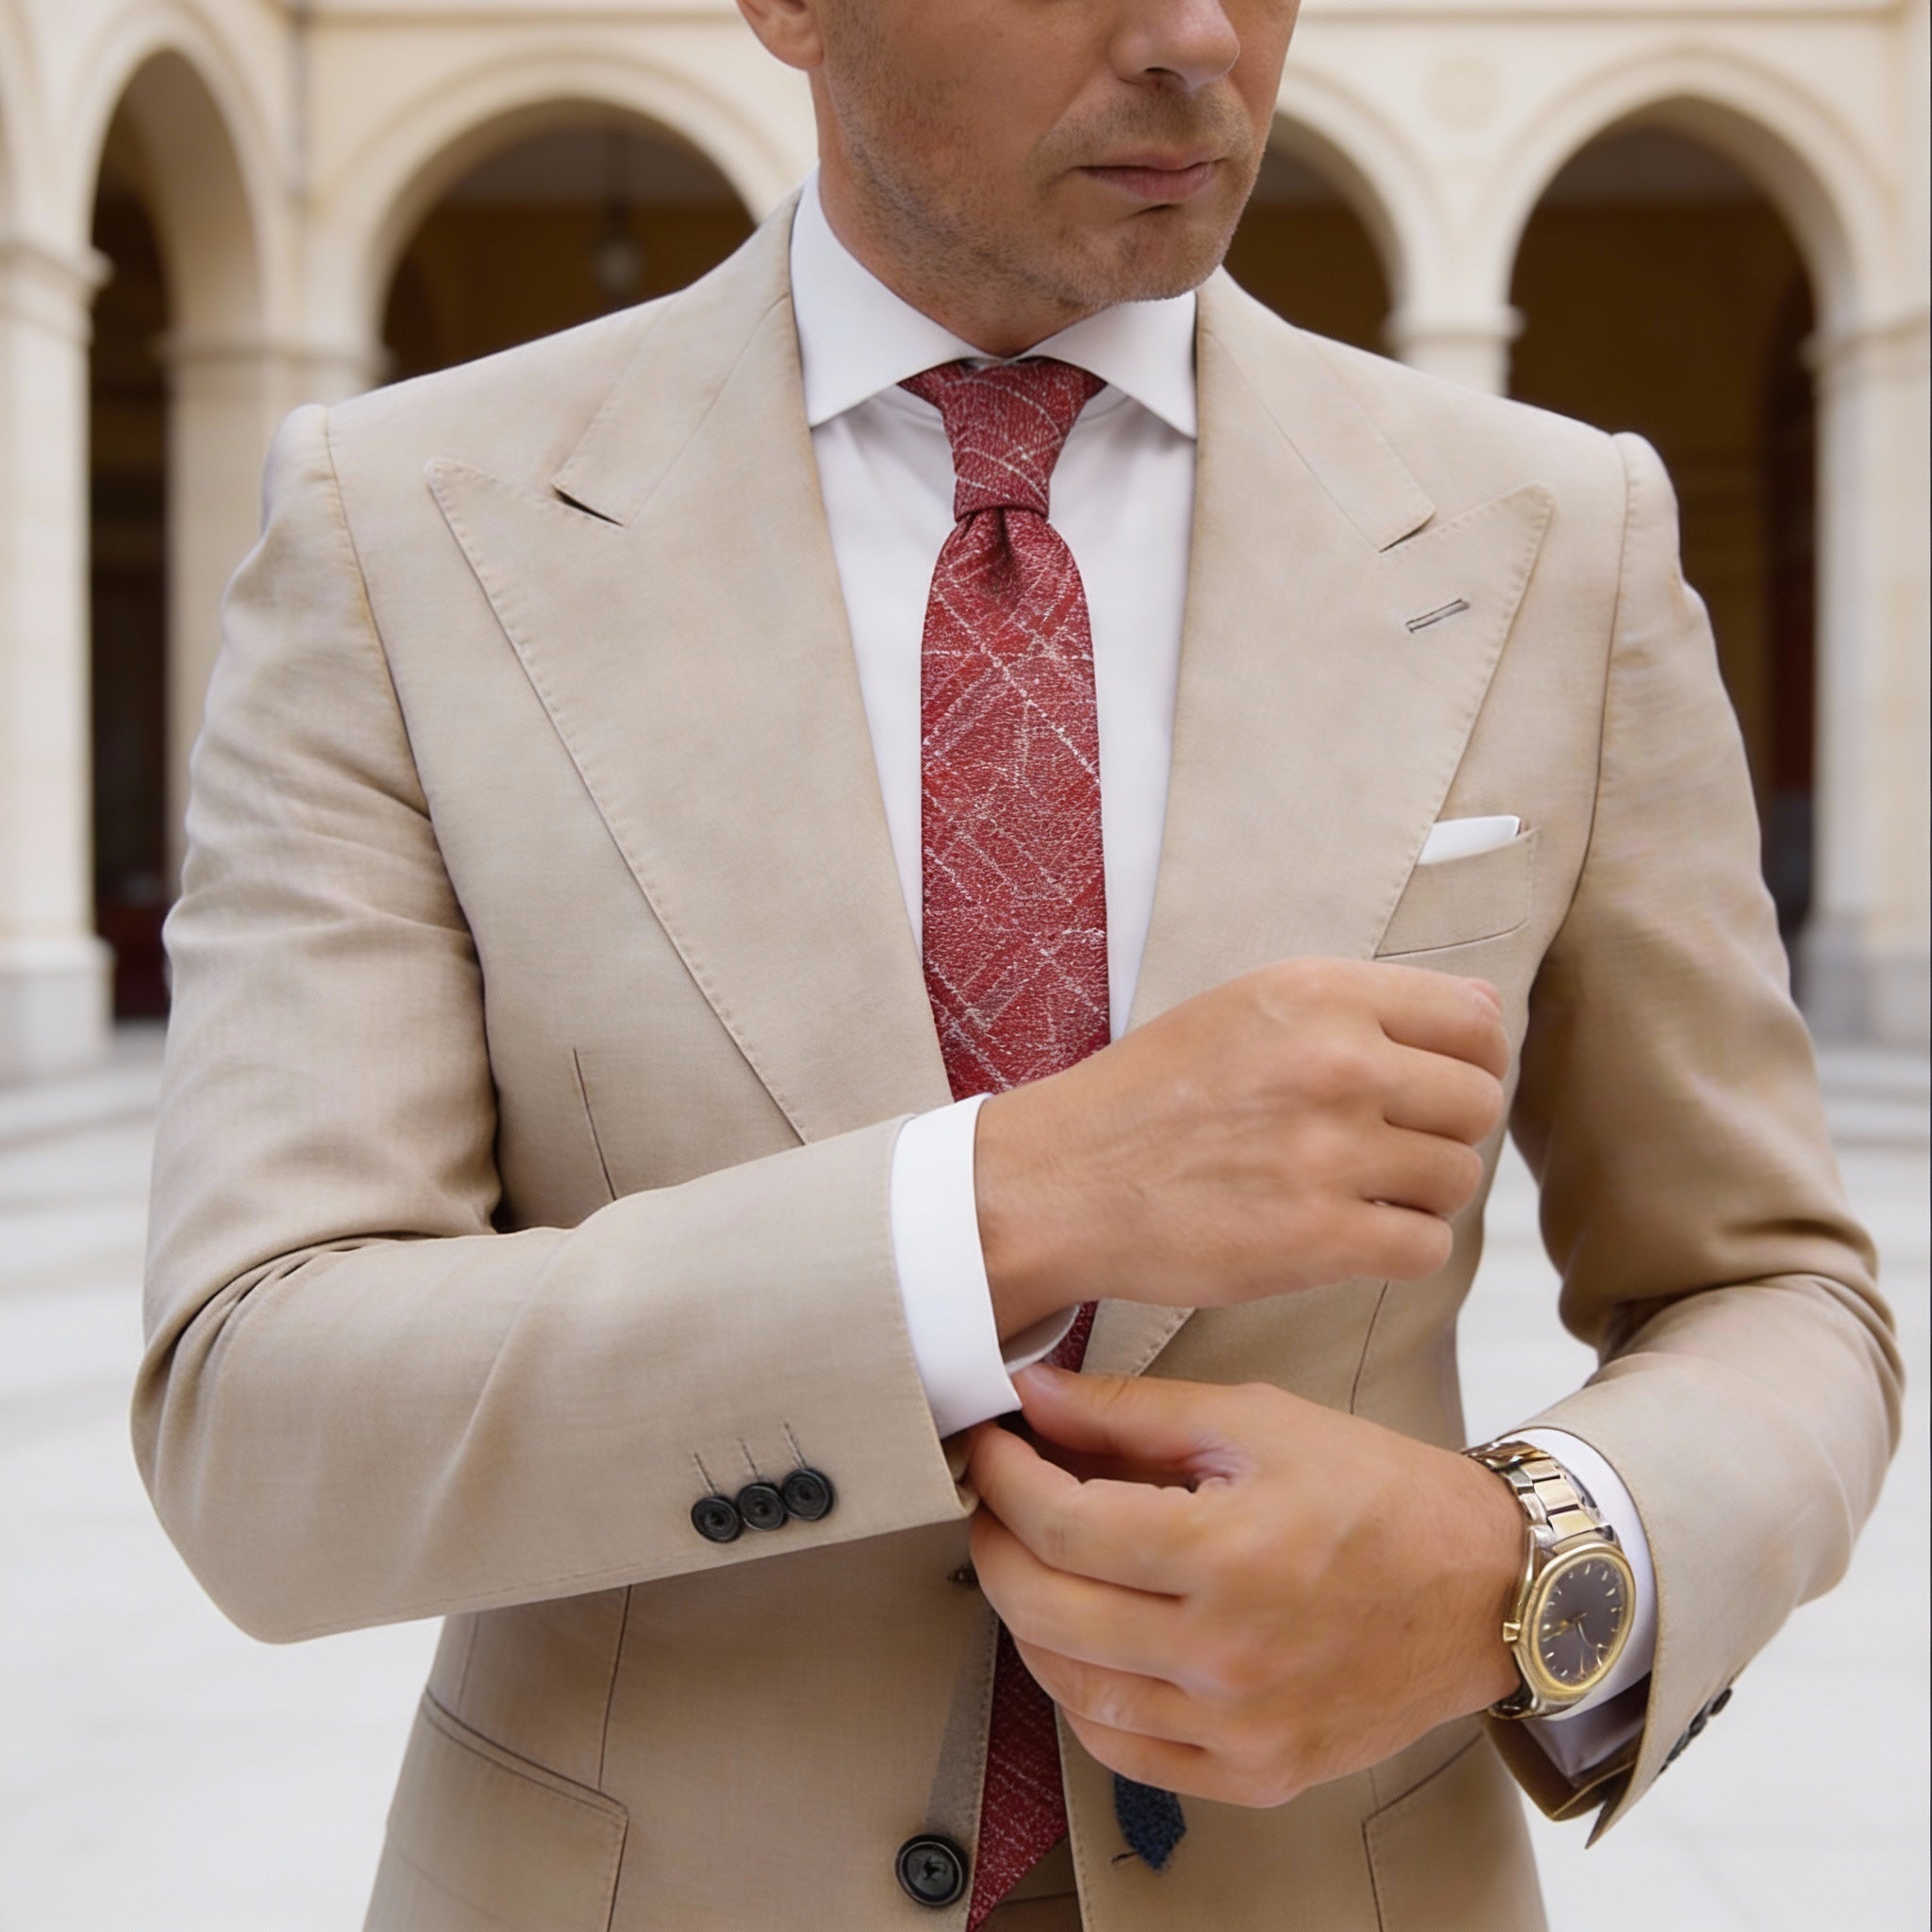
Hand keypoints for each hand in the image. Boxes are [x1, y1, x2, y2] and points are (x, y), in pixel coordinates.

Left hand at [965, 1365, 1522, 1807]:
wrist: (1484, 1587)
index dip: (1003, 1479)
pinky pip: (1125, 1750)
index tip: (991, 1447)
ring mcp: (1241, 1728)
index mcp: (1230, 1552)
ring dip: (1027, 1620)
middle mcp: (1229, 1655)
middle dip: (995, 1546)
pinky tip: (1083, 1641)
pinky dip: (1081, 1696)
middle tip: (995, 1503)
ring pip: (1070, 1688)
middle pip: (1046, 1610)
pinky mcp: (1256, 1774)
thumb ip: (1132, 1412)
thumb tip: (1033, 1396)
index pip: (1062, 1527)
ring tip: (1034, 1563)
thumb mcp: (1257, 1420)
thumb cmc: (1378, 1492)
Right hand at [976, 958, 1508, 1338]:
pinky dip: (1399, 1249)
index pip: (1477, 1021)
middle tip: (1390, 1149)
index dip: (1472, 1061)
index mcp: (1321, 994)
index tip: (1435, 1088)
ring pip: (1459, 1178)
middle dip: (1447, 1131)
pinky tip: (1349, 1235)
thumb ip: (1365, 1003)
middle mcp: (1336, 1062)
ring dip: (1423, 1194)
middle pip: (1479, 1103)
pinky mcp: (1320, 1239)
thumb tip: (1489, 1006)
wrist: (1065, 1180)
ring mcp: (1330, 1152)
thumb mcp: (1249, 1006)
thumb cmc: (1152, 1094)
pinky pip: (1427, 1248)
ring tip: (1360, 1192)